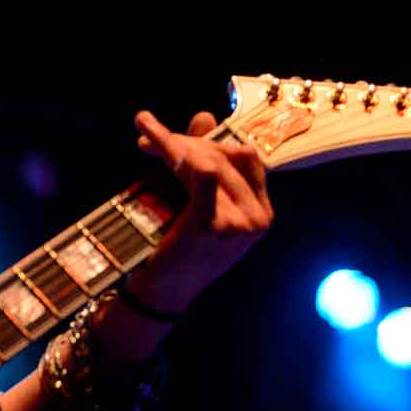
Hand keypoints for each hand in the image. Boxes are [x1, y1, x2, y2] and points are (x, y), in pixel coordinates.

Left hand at [129, 109, 274, 315]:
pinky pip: (203, 178)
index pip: (246, 157)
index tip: (175, 138)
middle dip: (188, 142)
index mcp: (262, 212)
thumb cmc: (179, 250)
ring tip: (148, 141)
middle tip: (151, 138)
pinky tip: (161, 145)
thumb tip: (205, 114)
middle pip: (227, 156)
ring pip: (210, 162)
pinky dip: (183, 157)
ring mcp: (239, 224)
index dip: (212, 140)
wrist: (162, 296)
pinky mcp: (212, 226)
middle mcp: (258, 218)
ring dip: (176, 147)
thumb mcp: (197, 202)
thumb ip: (203, 159)